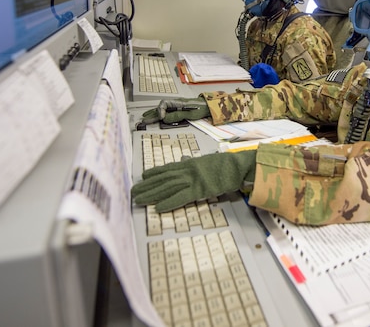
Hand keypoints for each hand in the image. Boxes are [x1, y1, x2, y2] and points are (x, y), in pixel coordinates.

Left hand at [131, 150, 256, 211]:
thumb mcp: (206, 160)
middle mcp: (187, 171)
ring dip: (151, 194)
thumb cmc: (225, 164)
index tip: (142, 177)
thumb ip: (193, 162)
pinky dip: (168, 203)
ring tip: (139, 199)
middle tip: (133, 191)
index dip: (154, 173)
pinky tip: (157, 208)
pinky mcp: (199, 190)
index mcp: (189, 164)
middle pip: (163, 179)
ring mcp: (192, 180)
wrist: (236, 166)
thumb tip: (184, 160)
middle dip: (147, 186)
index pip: (167, 168)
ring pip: (167, 187)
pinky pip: (181, 198)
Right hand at [140, 97, 210, 124]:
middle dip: (152, 114)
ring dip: (154, 114)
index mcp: (177, 102)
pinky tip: (156, 117)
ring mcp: (176, 106)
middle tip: (144, 120)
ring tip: (145, 118)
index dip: (160, 111)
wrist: (209, 106)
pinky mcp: (178, 110)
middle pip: (161, 107)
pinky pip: (167, 112)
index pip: (164, 104)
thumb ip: (177, 115)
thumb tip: (165, 119)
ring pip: (162, 110)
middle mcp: (175, 103)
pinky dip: (160, 115)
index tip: (161, 118)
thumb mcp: (189, 113)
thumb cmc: (201, 108)